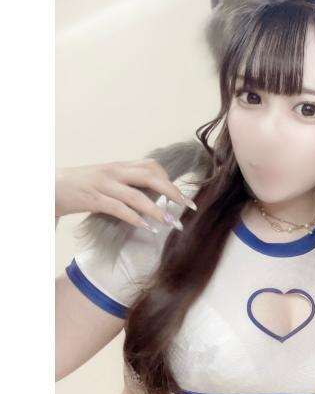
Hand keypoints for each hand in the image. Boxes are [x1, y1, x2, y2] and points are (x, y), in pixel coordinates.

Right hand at [55, 158, 196, 230]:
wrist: (47, 186)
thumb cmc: (80, 186)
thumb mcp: (106, 180)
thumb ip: (127, 184)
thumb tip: (154, 196)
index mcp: (119, 166)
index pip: (151, 165)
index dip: (169, 179)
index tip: (183, 195)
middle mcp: (114, 171)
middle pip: (150, 176)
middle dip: (172, 191)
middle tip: (188, 206)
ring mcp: (103, 184)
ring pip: (136, 195)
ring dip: (157, 210)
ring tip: (171, 223)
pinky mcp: (92, 199)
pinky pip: (119, 209)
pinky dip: (135, 219)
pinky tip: (148, 228)